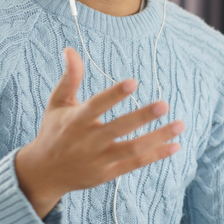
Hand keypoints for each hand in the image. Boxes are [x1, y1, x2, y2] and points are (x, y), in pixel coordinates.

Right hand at [15, 47, 184, 217]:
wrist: (43, 174)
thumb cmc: (53, 131)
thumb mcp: (57, 104)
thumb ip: (70, 78)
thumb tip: (71, 49)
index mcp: (75, 121)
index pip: (96, 106)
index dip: (114, 94)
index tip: (133, 82)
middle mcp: (88, 141)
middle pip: (118, 128)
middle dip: (142, 117)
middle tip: (165, 104)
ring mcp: (99, 160)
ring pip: (132, 149)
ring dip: (158, 137)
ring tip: (180, 124)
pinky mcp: (107, 174)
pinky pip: (135, 164)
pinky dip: (156, 155)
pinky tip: (175, 145)